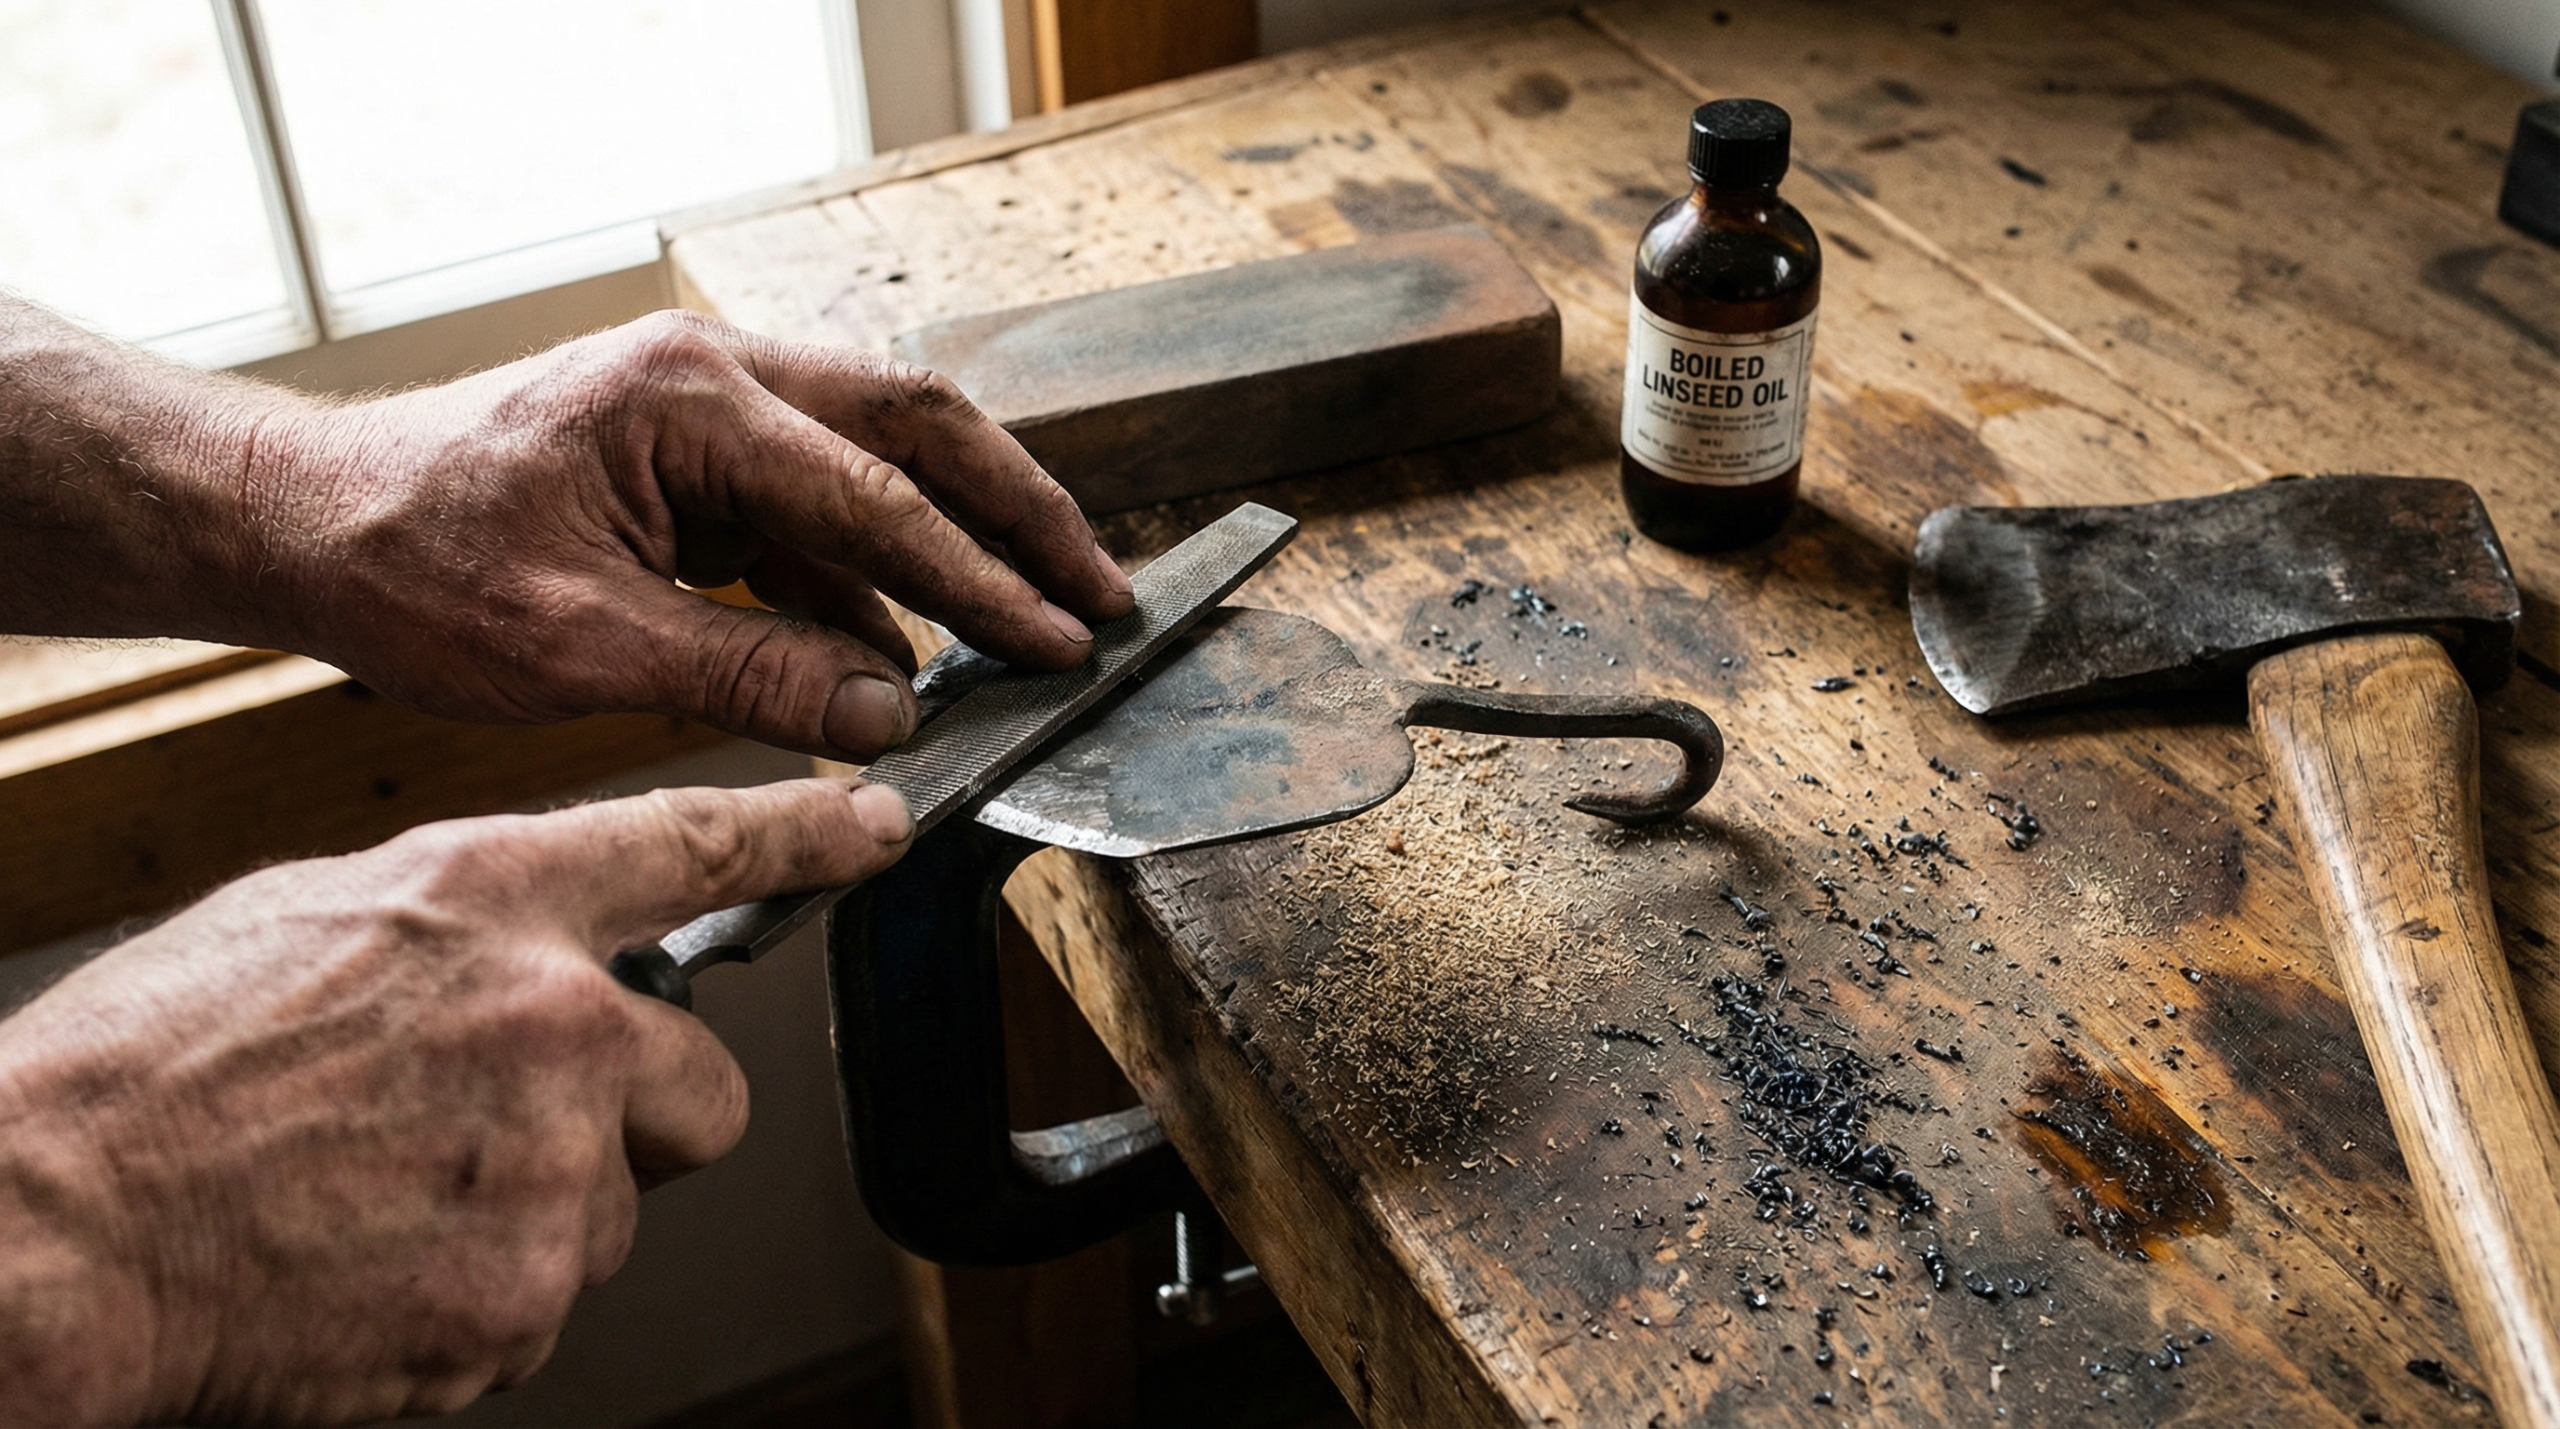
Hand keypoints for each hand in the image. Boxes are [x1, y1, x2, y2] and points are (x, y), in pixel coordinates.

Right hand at [0, 777, 910, 1423]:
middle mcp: (553, 1022)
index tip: (873, 828)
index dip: (803, 838)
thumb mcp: (308, 923)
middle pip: (706, 1088)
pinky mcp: (524, 1296)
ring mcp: (551, 1166)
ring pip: (617, 1209)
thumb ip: (462, 931)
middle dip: (635, 1121)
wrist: (55, 1231)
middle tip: (507, 1137)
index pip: (694, 847)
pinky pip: (546, 1299)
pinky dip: (475, 1296)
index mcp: (488, 904)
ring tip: (387, 1203)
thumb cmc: (151, 1076)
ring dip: (534, 1215)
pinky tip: (370, 1266)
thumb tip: (538, 956)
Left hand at [256, 310, 1132, 759]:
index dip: (981, 584)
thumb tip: (890, 718)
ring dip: (961, 543)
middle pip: (920, 427)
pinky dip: (878, 579)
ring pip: (884, 460)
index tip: (1060, 645)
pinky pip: (821, 511)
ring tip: (1037, 625)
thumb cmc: (412, 563)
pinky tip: (912, 655)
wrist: (309, 524)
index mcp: (689, 396)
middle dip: (1021, 515)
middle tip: (1103, 594)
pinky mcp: (701, 459)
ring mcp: (712, 409)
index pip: (877, 497)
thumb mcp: (580, 645)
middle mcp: (717, 374)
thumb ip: (751, 675)